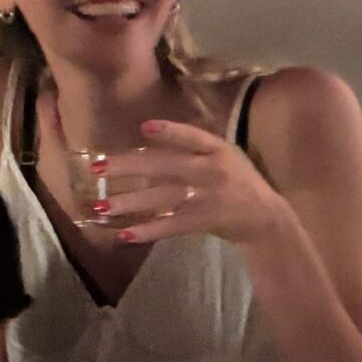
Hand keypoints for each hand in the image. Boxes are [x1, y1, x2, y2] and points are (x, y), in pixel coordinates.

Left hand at [90, 118, 293, 248]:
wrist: (266, 219)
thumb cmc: (238, 181)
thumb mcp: (226, 155)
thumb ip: (194, 144)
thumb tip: (149, 132)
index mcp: (218, 150)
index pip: (193, 136)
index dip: (170, 131)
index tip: (144, 128)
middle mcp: (212, 170)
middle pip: (165, 166)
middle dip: (128, 167)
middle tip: (96, 169)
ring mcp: (208, 196)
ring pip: (162, 197)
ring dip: (130, 202)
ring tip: (101, 205)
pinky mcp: (205, 220)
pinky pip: (171, 226)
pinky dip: (148, 230)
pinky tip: (125, 234)